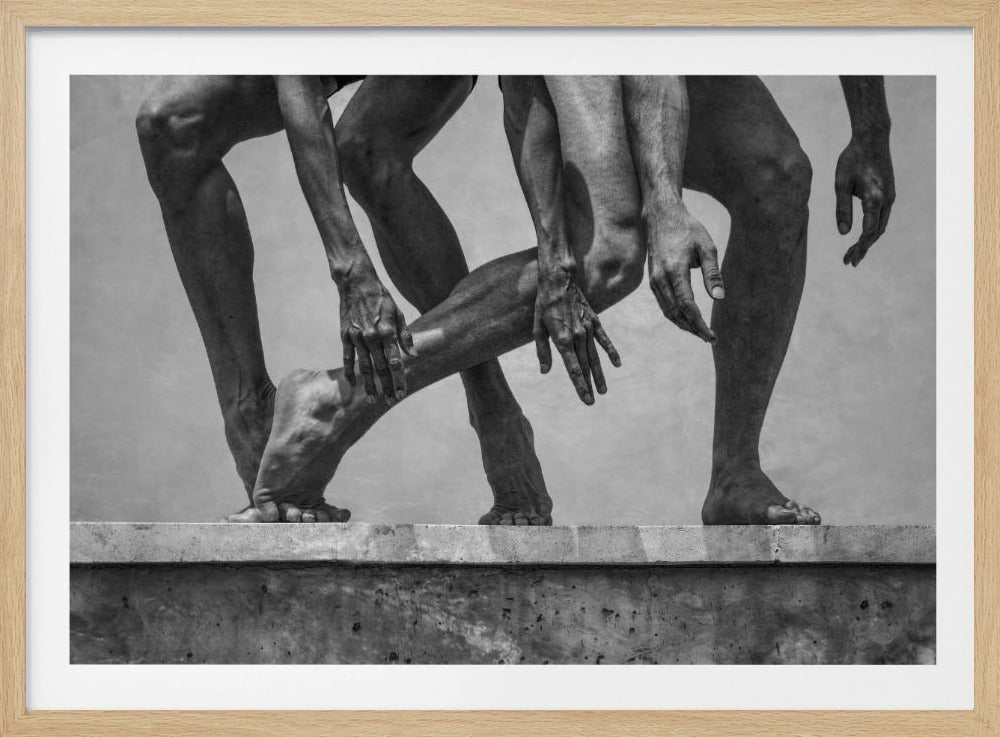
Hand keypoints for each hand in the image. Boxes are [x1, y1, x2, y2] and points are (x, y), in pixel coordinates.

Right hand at [339, 269, 412, 403]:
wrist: (356, 283)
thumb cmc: (381, 297)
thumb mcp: (398, 313)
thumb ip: (405, 336)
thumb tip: (414, 355)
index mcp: (387, 331)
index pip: (396, 362)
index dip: (399, 379)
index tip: (402, 394)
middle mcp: (372, 336)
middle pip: (380, 368)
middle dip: (386, 387)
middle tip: (391, 402)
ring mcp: (357, 337)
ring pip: (363, 367)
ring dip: (368, 385)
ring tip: (373, 400)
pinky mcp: (345, 335)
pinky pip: (347, 358)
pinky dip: (349, 372)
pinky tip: (353, 384)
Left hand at [534, 267, 619, 404]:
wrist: (559, 281)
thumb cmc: (544, 305)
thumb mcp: (537, 329)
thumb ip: (542, 351)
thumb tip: (545, 371)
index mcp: (562, 340)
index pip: (573, 369)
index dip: (580, 386)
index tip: (586, 399)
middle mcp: (577, 337)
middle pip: (585, 366)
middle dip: (589, 385)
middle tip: (592, 401)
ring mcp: (587, 329)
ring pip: (595, 357)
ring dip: (599, 374)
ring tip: (603, 390)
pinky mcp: (594, 321)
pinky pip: (604, 340)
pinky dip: (611, 352)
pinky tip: (616, 364)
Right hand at [646, 202, 723, 341]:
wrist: (661, 217)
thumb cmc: (688, 229)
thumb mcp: (706, 247)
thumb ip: (712, 273)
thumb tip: (719, 297)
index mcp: (675, 270)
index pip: (687, 306)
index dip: (699, 323)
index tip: (712, 335)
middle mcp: (660, 278)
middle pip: (676, 313)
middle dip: (693, 328)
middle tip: (709, 337)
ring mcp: (654, 280)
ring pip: (667, 311)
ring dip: (683, 324)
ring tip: (699, 332)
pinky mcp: (652, 280)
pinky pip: (663, 304)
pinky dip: (675, 315)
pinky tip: (686, 319)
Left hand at [835, 134, 894, 265]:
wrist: (872, 139)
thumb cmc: (852, 159)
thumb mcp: (841, 184)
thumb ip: (842, 208)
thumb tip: (844, 233)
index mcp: (875, 197)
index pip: (869, 231)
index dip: (859, 247)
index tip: (848, 258)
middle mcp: (887, 199)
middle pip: (877, 232)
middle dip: (863, 248)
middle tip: (849, 262)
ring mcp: (890, 197)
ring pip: (881, 225)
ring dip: (868, 241)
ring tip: (854, 254)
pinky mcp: (889, 194)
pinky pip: (882, 217)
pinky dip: (873, 229)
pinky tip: (862, 236)